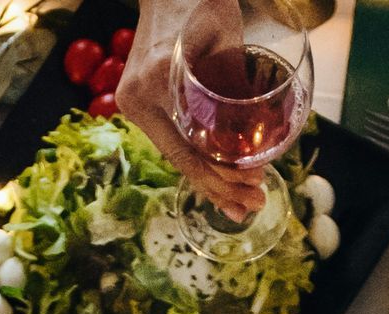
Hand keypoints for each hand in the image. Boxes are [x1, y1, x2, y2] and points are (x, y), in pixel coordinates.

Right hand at [114, 0, 265, 220]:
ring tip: (240, 204)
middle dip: (220, 187)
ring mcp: (135, 103)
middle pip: (182, 158)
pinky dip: (197, 160)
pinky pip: (173, 139)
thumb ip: (233, 80)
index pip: (187, 147)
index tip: (252, 186)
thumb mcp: (225, 33)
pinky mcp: (141, 102)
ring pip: (177, 154)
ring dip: (210, 180)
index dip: (221, 174)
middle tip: (253, 205)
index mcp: (154, 82)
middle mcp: (137, 99)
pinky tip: (218, 181)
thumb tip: (251, 140)